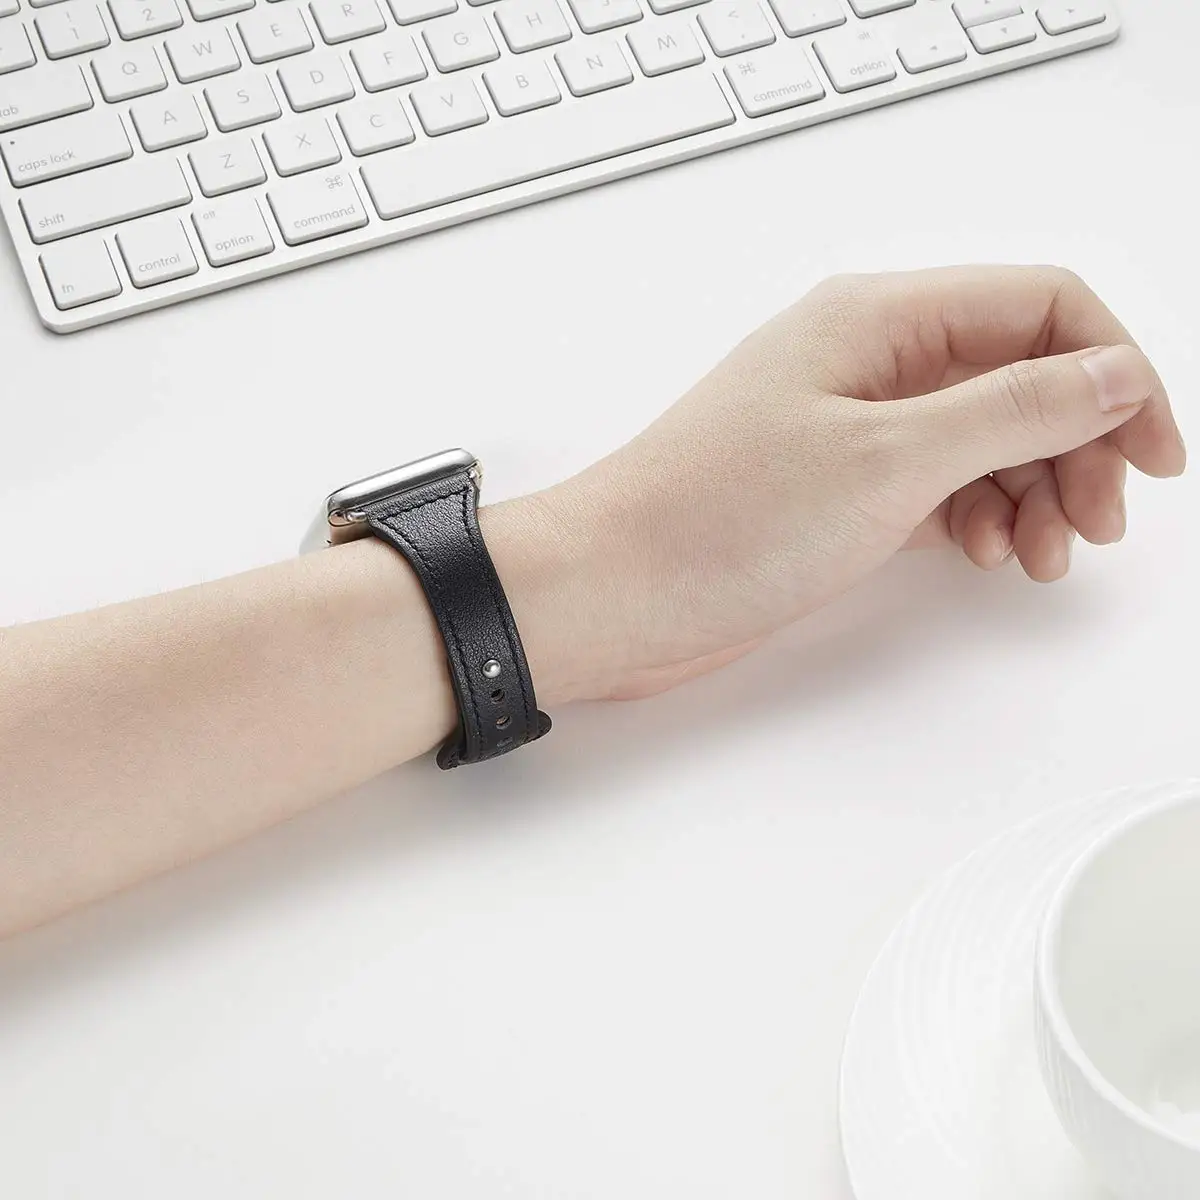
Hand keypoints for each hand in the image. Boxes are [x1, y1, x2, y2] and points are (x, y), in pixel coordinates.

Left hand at [508, 266, 1185, 701]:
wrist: (613, 593)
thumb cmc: (718, 520)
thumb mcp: (889, 459)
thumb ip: (1014, 408)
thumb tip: (1113, 372)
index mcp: (879, 317)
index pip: (1041, 305)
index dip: (1116, 371)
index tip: (1154, 455)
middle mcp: (868, 358)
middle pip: (1020, 373)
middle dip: (1075, 444)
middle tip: (1092, 524)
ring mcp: (852, 425)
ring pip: (983, 434)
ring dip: (1032, 488)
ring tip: (1038, 555)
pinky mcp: (836, 486)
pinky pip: (938, 481)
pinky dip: (977, 513)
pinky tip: (984, 552)